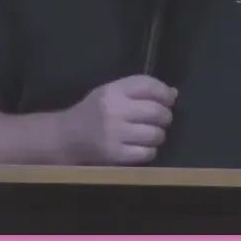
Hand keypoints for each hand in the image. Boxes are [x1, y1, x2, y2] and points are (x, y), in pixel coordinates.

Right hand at [61, 75, 176, 164]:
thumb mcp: (111, 93)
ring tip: (151, 134)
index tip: (169, 99)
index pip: (148, 85)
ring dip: (159, 135)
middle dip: (166, 116)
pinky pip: (147, 153)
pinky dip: (150, 150)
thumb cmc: (93, 112)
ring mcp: (115, 134)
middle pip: (156, 111)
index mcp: (113, 91)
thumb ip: (140, 90)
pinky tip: (142, 147)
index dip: (165, 92)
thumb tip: (173, 93)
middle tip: (162, 119)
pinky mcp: (115, 155)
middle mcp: (114, 110)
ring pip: (155, 134)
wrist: (67, 137)